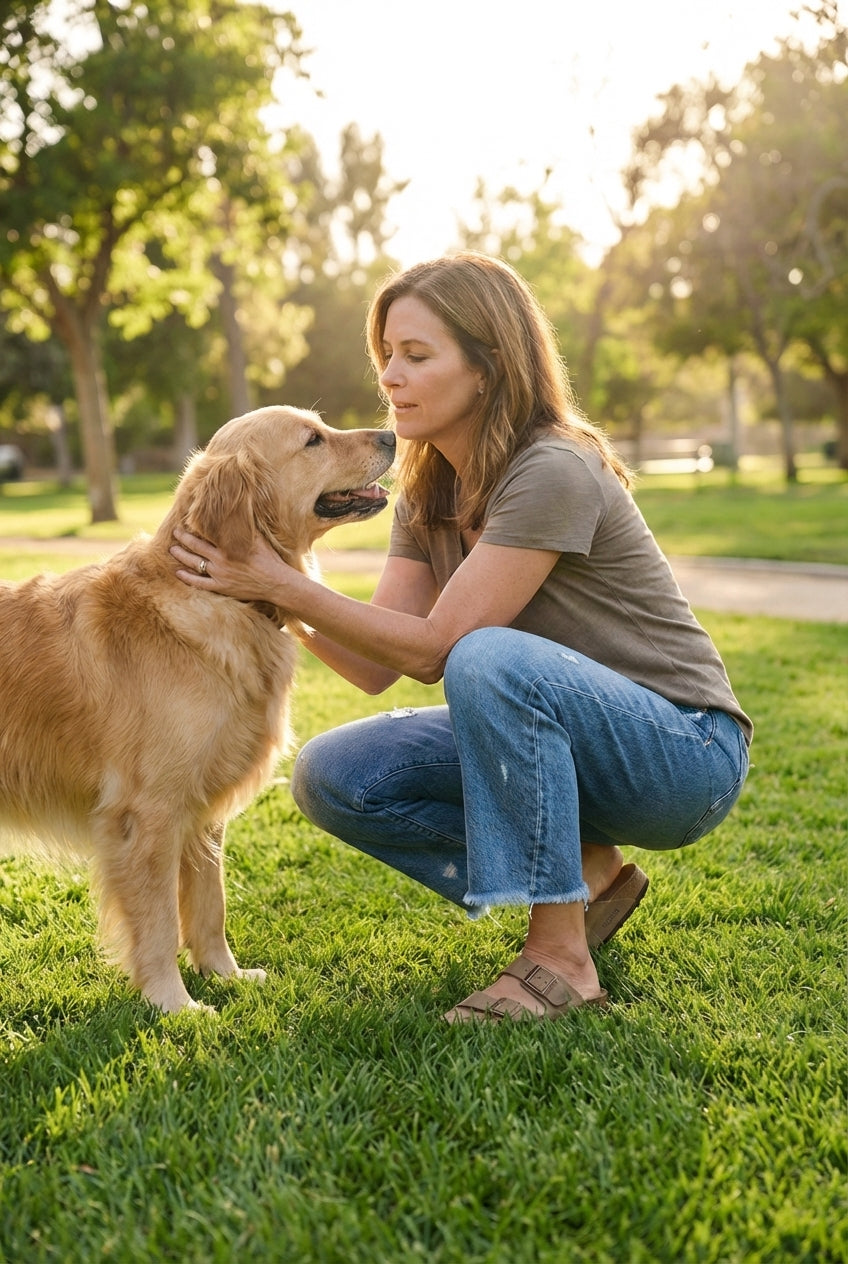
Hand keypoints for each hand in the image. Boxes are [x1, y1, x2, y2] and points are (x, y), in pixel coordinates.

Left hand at [170, 528, 296, 605]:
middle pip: (195, 547)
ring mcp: (219, 575)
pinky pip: (199, 583)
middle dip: (183, 538)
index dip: (194, 528)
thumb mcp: (258, 538)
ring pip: (194, 564)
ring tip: (172, 550)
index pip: (205, 534)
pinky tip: (178, 573)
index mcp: (227, 546)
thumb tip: (238, 514)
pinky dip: (187, 578)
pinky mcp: (221, 587)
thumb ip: (244, 528)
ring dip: (181, 556)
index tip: (187, 522)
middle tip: (175, 532)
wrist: (276, 582)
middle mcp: (220, 560)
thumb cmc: (269, 559)